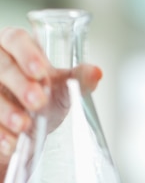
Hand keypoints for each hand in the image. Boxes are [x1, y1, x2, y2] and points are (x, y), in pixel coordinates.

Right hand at [0, 26, 101, 182]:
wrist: (26, 129)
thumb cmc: (43, 97)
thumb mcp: (62, 89)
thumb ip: (78, 80)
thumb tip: (96, 73)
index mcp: (15, 46)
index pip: (16, 39)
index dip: (27, 55)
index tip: (42, 73)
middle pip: (1, 65)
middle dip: (19, 84)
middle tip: (37, 101)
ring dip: (6, 109)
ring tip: (23, 125)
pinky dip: (0, 134)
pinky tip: (10, 144)